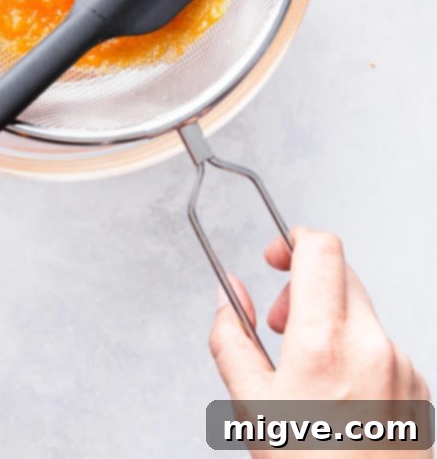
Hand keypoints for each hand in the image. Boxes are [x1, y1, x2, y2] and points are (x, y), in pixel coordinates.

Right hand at [210, 227, 431, 457]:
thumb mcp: (251, 408)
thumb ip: (231, 338)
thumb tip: (230, 298)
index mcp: (324, 343)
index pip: (321, 248)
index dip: (293, 238)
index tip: (276, 254)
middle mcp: (371, 344)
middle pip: (340, 273)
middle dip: (304, 284)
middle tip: (280, 324)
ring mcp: (402, 365)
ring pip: (360, 309)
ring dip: (329, 319)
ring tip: (307, 371)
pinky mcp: (419, 386)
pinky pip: (381, 343)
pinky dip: (355, 350)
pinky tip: (337, 396)